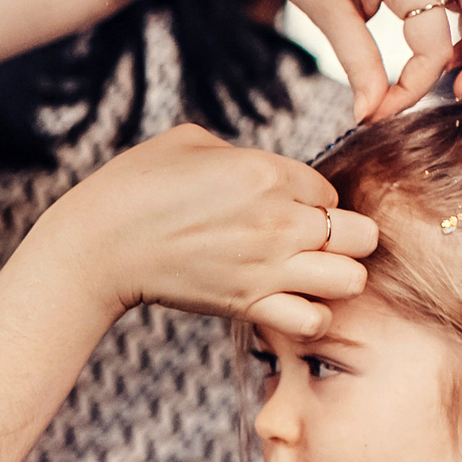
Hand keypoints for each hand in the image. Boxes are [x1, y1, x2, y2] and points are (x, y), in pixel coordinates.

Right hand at [40, 124, 377, 338]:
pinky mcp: (249, 305)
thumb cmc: (135, 187)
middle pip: (362, 235)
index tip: (282, 208)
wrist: (99, 246)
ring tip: (305, 274)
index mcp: (267, 172)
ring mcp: (268, 268)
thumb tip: (263, 167)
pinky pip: (313, 319)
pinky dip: (309, 314)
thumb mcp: (190, 142)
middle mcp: (279, 221)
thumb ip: (242, 153)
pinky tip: (286, 302)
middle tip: (311, 243)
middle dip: (344, 238)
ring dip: (334, 277)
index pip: (331, 191)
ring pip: (351, 279)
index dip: (312, 201)